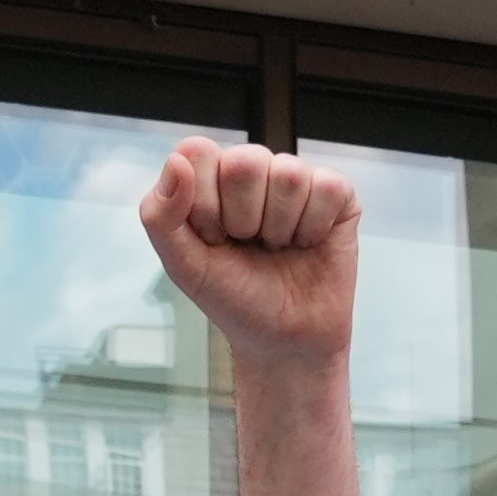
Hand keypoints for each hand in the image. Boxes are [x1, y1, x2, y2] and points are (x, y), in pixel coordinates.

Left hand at [142, 138, 360, 371]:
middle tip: (248, 244)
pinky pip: (327, 187)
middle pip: (246, 160)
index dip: (205, 204)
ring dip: (280, 227)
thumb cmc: (234, 299)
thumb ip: (160, 217)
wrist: (284, 342)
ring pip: (288, 175)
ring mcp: (296, 178)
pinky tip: (308, 243)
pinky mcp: (336, 193)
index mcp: (211, 178)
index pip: (199, 153)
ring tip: (278, 247)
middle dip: (243, 218)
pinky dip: (314, 228)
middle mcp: (254, 169)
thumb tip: (177, 163)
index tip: (212, 239)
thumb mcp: (184, 267)